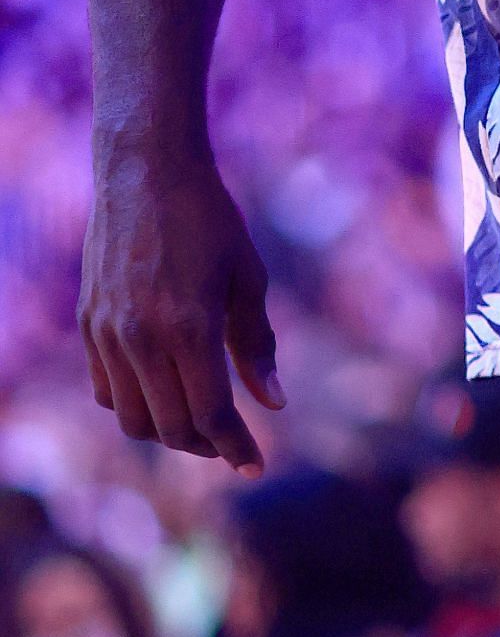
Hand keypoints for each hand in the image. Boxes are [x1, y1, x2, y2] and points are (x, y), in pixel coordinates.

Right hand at [80, 150, 282, 472]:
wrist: (144, 171)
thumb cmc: (209, 219)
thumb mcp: (247, 277)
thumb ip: (256, 344)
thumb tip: (273, 402)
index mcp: (188, 328)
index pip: (210, 415)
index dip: (235, 447)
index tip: (254, 465)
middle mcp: (140, 338)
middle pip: (169, 427)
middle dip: (205, 445)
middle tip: (232, 444)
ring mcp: (107, 333)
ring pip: (131, 417)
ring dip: (167, 431)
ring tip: (198, 422)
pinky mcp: (88, 322)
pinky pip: (104, 388)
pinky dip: (133, 403)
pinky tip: (161, 391)